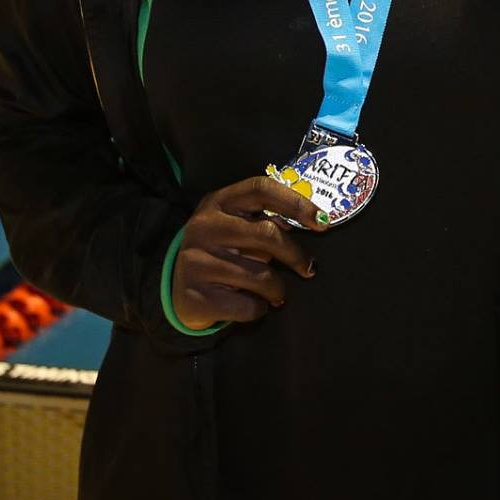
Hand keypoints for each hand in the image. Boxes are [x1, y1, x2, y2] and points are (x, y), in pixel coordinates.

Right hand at [170, 174, 329, 331]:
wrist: (177, 289)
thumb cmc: (222, 253)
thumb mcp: (236, 226)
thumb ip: (266, 220)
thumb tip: (316, 222)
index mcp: (218, 202)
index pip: (261, 189)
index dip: (296, 202)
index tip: (322, 221)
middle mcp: (204, 226)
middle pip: (267, 234)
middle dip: (295, 255)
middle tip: (308, 268)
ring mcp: (196, 261)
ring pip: (261, 276)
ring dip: (278, 289)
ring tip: (276, 293)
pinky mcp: (195, 296)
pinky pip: (247, 307)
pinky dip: (259, 310)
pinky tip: (253, 305)